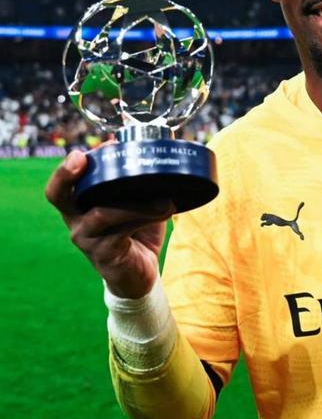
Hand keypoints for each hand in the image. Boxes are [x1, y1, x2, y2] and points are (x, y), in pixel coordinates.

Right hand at [45, 150, 174, 298]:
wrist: (140, 273)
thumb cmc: (136, 231)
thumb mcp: (135, 201)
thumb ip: (134, 178)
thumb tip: (144, 145)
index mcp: (80, 204)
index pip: (60, 185)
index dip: (65, 169)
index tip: (81, 153)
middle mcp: (76, 220)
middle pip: (58, 196)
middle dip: (67, 175)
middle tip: (83, 158)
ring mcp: (87, 239)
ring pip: (103, 213)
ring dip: (137, 204)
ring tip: (166, 201)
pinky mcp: (104, 254)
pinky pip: (121, 232)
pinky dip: (146, 217)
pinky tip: (166, 211)